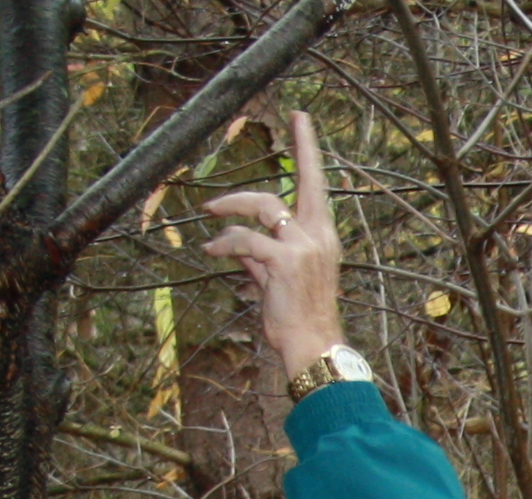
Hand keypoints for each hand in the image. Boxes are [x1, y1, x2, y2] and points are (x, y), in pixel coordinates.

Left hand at [200, 111, 346, 377]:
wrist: (314, 347)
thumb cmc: (300, 319)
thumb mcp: (280, 280)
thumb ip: (261, 256)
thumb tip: (234, 245)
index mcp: (323, 237)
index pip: (315, 185)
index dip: (308, 149)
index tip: (301, 118)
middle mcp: (318, 236)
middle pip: (288, 187)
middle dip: (267, 173)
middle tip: (225, 189)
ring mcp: (303, 246)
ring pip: (261, 207)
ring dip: (230, 209)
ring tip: (209, 219)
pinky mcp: (283, 260)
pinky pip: (244, 240)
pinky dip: (223, 243)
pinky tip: (210, 251)